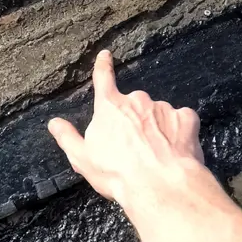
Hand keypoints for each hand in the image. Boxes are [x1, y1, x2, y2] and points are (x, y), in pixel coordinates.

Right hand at [48, 50, 221, 214]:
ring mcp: (163, 108)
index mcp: (110, 108)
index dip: (103, 66)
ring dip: (156, 129)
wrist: (159, 185)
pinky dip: (178, 133)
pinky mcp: (186, 119)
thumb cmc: (117, 174)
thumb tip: (54, 123)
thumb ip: (68, 137)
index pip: (103, 79)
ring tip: (156, 155)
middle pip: (134, 106)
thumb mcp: (83, 158)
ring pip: (158, 115)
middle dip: (134, 122)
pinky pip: (182, 121)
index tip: (106, 55)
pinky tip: (175, 150)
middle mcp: (137, 100)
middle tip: (135, 149)